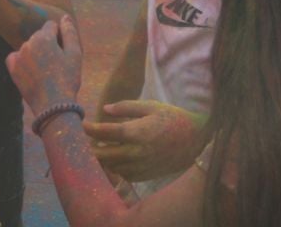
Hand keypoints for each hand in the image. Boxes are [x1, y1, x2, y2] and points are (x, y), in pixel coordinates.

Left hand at [6, 16, 83, 115]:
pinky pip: (16, 57)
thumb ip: (69, 32)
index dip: (59, 37)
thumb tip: (64, 17)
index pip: (51, 26)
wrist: (53, 105)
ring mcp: (18, 55)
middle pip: (39, 36)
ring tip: (46, 71)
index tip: (63, 51)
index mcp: (43, 37)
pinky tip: (32, 71)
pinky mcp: (12, 68)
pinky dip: (23, 61)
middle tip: (56, 63)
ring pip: (29, 47)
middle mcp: (27, 43)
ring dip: (36, 53)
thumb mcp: (75, 54)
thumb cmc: (67, 79)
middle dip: (47, 44)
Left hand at [86, 99, 207, 182]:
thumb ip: (126, 107)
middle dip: (91, 148)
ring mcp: (142, 166)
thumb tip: (105, 109)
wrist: (198, 139)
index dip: (90, 129)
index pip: (105, 132)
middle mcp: (137, 152)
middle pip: (104, 155)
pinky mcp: (147, 175)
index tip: (82, 125)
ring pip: (112, 167)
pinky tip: (116, 159)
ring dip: (103, 159)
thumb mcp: (151, 106)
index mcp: (136, 132)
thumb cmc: (173, 118)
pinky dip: (117, 168)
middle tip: (84, 141)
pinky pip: (125, 175)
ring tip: (98, 149)